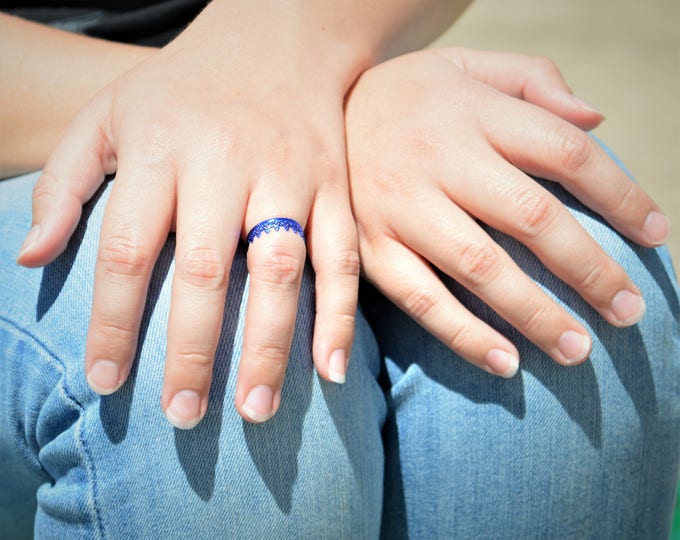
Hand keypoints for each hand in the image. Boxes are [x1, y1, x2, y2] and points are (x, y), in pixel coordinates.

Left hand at [16, 11, 360, 426]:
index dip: (112, 321)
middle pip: (205, 270)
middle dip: (192, 350)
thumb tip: (30, 260)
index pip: (128, 248)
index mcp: (160, 148)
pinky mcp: (334, 186)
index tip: (106, 382)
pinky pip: (341, 256)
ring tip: (254, 411)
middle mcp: (225, 165)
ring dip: (269, 344)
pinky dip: (339, 314)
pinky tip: (331, 369)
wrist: (278, 38)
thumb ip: (65, 184)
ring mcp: (288, 176)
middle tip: (181, 416)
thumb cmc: (184, 86)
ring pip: (279, 269)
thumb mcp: (107, 114)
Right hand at [345, 48, 668, 376]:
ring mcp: (400, 207)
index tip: (656, 234)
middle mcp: (438, 160)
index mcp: (472, 112)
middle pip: (531, 216)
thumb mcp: (467, 64)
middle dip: (589, 269)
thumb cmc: (409, 95)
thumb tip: (597, 120)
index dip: (620, 195)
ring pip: (479, 267)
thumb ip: (533, 80)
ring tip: (577, 351)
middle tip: (628, 311)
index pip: (565, 153)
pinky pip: (420, 298)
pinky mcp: (370, 247)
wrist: (320, 110)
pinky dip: (464, 334)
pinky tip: (506, 362)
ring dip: (534, 314)